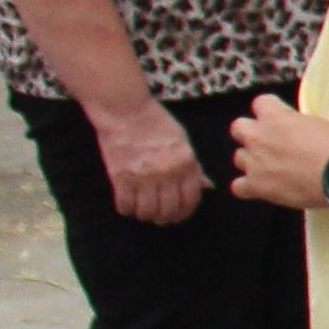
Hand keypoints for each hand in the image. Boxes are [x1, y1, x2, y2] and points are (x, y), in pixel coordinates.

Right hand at [91, 98, 206, 224]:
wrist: (125, 110)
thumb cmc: (155, 123)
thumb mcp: (183, 142)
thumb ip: (194, 167)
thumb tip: (207, 186)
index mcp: (186, 163)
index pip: (192, 199)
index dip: (185, 212)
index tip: (178, 215)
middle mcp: (168, 173)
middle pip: (170, 210)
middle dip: (166, 219)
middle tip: (159, 218)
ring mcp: (144, 176)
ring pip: (148, 212)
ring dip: (146, 216)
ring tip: (143, 211)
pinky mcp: (121, 177)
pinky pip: (126, 205)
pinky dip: (127, 210)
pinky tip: (127, 206)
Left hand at [229, 93, 328, 213]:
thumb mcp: (319, 125)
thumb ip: (298, 124)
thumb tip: (296, 131)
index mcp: (276, 117)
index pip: (260, 103)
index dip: (269, 110)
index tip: (278, 118)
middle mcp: (259, 136)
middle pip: (238, 127)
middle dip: (250, 134)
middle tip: (266, 142)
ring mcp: (254, 162)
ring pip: (239, 157)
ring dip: (251, 161)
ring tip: (269, 169)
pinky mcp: (256, 186)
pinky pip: (238, 187)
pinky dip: (248, 188)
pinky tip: (261, 188)